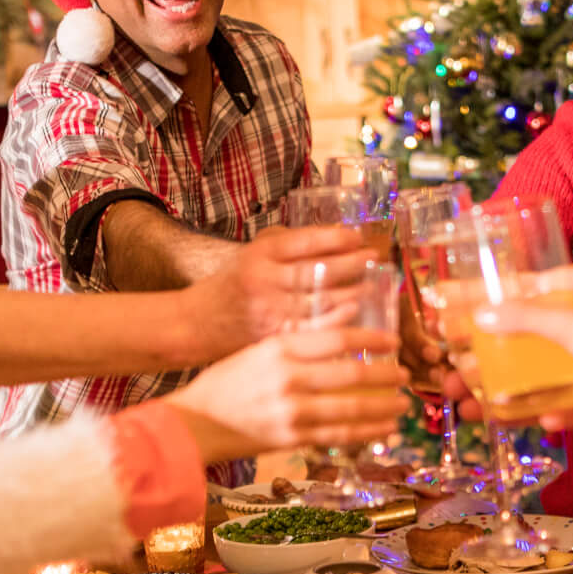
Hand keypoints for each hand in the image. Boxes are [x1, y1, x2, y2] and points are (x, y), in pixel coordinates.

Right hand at [163, 327, 408, 464]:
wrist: (193, 423)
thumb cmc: (224, 384)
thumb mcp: (256, 352)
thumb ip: (295, 347)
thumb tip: (340, 342)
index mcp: (279, 348)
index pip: (337, 338)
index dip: (372, 339)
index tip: (392, 341)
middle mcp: (288, 378)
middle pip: (352, 374)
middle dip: (386, 375)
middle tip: (404, 374)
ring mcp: (291, 411)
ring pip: (352, 408)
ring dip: (383, 407)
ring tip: (402, 405)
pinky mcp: (291, 439)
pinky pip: (339, 436)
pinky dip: (366, 432)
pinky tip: (384, 429)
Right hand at [180, 226, 372, 361]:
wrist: (197, 323)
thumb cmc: (231, 285)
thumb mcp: (250, 254)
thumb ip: (284, 244)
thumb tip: (332, 236)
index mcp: (259, 255)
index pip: (303, 242)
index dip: (335, 239)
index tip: (358, 237)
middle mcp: (265, 281)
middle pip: (316, 271)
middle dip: (351, 264)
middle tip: (375, 258)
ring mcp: (269, 311)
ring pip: (319, 301)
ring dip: (351, 293)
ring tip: (374, 286)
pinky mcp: (273, 337)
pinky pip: (311, 330)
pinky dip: (336, 322)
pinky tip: (355, 316)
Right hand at [467, 265, 572, 431]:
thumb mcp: (571, 322)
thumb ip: (526, 318)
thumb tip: (484, 313)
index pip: (564, 281)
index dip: (530, 288)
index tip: (498, 298)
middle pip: (560, 336)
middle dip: (520, 352)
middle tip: (484, 361)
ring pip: (571, 376)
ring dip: (536, 390)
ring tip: (496, 403)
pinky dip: (570, 413)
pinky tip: (546, 420)